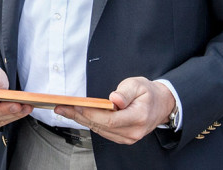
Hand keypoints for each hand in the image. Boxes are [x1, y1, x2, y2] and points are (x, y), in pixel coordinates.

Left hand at [55, 76, 175, 144]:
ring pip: (99, 130)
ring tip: (64, 110)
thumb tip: (114, 99)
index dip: (91, 113)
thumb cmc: (148, 93)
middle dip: (78, 116)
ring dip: (80, 120)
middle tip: (61, 107)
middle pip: (101, 126)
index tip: (75, 106)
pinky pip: (103, 131)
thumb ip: (125, 92)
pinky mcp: (123, 137)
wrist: (161, 104)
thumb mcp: (138, 85)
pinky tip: (77, 115)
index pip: (110, 120)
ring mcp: (128, 137)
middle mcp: (133, 132)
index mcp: (138, 117)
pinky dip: (89, 122)